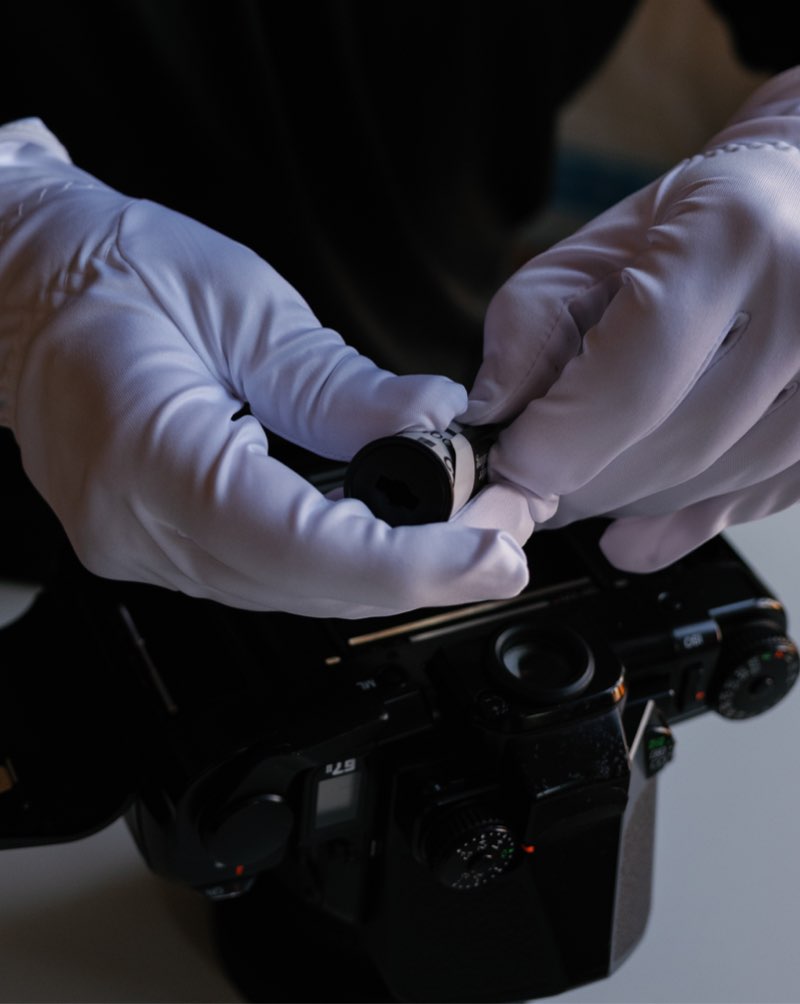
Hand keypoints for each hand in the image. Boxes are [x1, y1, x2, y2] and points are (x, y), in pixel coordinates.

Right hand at [0, 119, 529, 615]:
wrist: (28, 285)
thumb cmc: (109, 270)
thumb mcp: (238, 307)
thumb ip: (336, 386)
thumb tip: (430, 428)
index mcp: (144, 453)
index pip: (296, 543)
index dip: (406, 564)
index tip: (489, 559)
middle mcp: (133, 525)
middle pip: (301, 583)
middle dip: (413, 573)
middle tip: (497, 547)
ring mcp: (137, 546)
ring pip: (286, 590)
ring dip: (378, 572)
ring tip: (456, 538)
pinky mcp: (154, 543)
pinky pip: (261, 571)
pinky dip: (331, 559)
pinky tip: (383, 534)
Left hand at [464, 67, 799, 571]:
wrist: (792, 205)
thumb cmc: (693, 221)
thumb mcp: (593, 247)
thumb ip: (530, 324)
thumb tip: (494, 414)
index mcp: (735, 239)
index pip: (636, 377)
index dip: (560, 440)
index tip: (513, 460)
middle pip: (672, 445)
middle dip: (581, 478)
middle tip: (534, 472)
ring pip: (707, 483)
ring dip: (625, 498)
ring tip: (586, 470)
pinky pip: (749, 503)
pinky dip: (679, 524)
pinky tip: (632, 530)